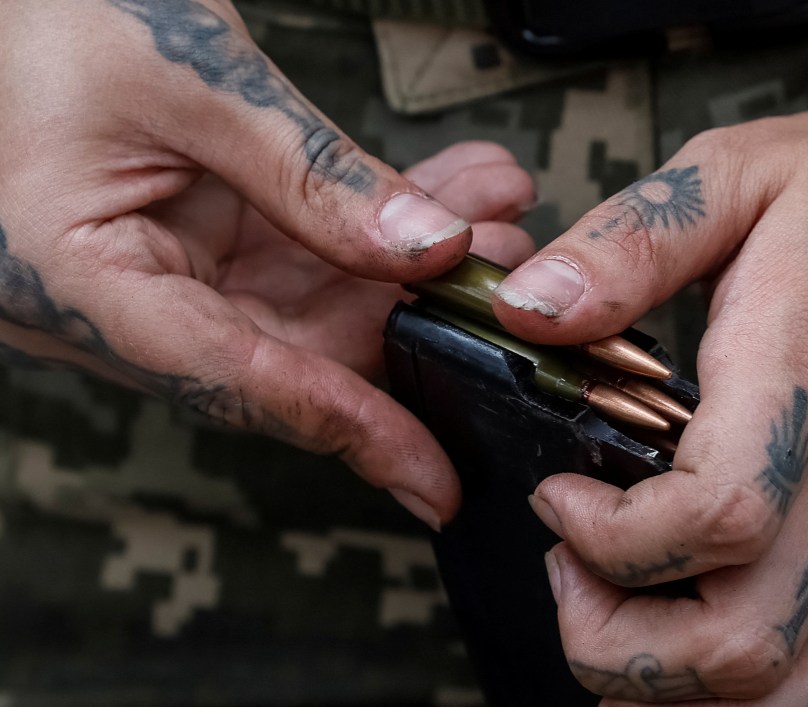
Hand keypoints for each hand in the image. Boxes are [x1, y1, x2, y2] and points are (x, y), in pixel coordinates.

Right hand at [0, 0, 533, 528]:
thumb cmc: (44, 13)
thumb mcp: (192, 80)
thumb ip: (311, 175)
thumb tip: (424, 249)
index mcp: (78, 287)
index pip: (238, 386)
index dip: (351, 432)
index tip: (436, 481)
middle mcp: (117, 301)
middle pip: (289, 353)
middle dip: (408, 323)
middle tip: (498, 282)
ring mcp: (158, 270)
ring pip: (308, 304)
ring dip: (405, 266)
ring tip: (491, 220)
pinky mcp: (192, 238)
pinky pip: (297, 254)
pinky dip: (371, 227)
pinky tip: (446, 198)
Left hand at [492, 8, 807, 703]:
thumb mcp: (738, 176)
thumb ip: (631, 244)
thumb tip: (531, 308)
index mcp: (797, 380)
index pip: (717, 518)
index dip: (611, 537)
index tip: (558, 495)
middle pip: (746, 644)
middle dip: (621, 644)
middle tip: (568, 568)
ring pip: (799, 683)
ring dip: (686, 685)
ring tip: (623, 616)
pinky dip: (765, 681)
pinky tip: (706, 630)